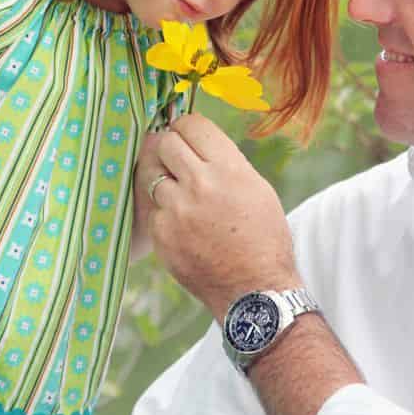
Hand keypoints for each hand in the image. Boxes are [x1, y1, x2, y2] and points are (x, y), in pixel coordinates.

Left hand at [133, 114, 297, 315]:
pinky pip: (151, 208)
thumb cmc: (262, 237)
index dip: (187, 127)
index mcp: (229, 169)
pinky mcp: (161, 234)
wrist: (254, 289)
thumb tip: (194, 143)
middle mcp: (200, 184)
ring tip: (178, 191)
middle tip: (177, 159)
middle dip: (169, 147)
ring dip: (162, 177)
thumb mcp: (257, 189)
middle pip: (164, 143)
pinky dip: (161, 210)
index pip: (191, 124)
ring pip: (150, 174)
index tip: (187, 135)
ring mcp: (176, 211)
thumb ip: (224, 162)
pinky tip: (180, 222)